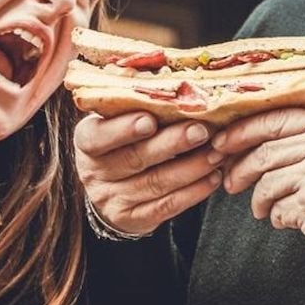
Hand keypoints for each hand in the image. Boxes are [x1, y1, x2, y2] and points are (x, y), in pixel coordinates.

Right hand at [74, 112, 223, 234]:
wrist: (116, 188)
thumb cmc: (127, 140)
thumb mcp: (121, 120)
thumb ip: (140, 106)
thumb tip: (181, 84)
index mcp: (87, 140)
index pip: (98, 136)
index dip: (123, 129)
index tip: (150, 119)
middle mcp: (94, 172)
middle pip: (134, 158)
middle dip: (172, 143)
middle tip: (201, 130)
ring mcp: (112, 199)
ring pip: (155, 183)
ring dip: (191, 167)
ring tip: (217, 152)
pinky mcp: (133, 220)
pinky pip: (167, 207)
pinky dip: (194, 192)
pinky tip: (214, 177)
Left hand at [213, 108, 304, 287]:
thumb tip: (264, 138)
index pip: (276, 120)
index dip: (242, 131)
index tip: (223, 142)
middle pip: (264, 152)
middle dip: (239, 168)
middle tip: (230, 181)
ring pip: (267, 184)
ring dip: (259, 200)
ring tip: (264, 209)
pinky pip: (279, 211)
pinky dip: (278, 218)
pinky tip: (290, 220)